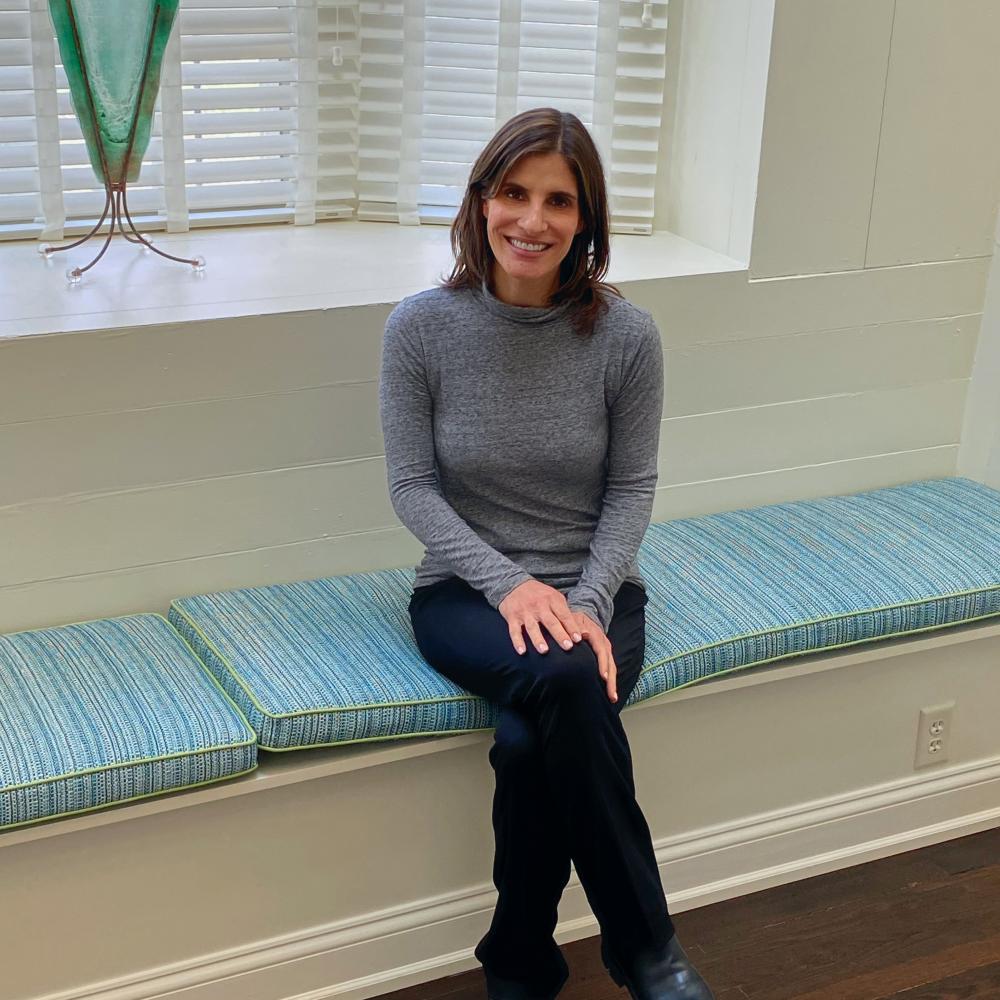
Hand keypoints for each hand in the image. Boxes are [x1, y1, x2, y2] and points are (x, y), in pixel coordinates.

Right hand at [498, 580, 617, 702]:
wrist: (514, 584)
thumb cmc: (539, 595)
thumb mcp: (554, 598)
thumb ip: (565, 613)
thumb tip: (581, 632)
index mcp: (552, 600)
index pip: (564, 615)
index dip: (571, 627)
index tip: (578, 639)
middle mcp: (539, 606)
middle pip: (551, 622)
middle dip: (559, 635)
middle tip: (568, 647)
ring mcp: (525, 612)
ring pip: (532, 627)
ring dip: (538, 639)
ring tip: (544, 651)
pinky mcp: (512, 617)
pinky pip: (514, 631)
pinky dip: (518, 641)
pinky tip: (522, 651)